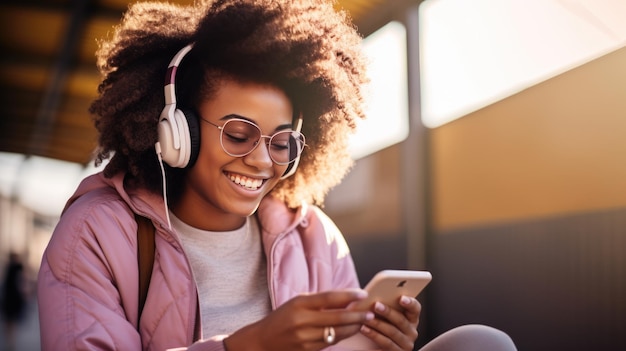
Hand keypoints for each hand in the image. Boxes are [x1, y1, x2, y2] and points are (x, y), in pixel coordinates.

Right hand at [224, 289, 374, 350]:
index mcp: (299, 303)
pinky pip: (330, 342)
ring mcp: (305, 337)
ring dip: (354, 327)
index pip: (329, 297)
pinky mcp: (307, 350)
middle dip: (357, 315)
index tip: (363, 294)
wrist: (262, 341)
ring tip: (365, 321)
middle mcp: (302, 320)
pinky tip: (351, 330)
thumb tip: (347, 299)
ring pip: (337, 332)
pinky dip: (343, 335)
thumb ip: (319, 301)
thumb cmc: (282, 318)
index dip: (349, 295)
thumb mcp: (297, 303)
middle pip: (337, 317)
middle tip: (370, 312)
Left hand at [359, 295, 420, 350]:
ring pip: (392, 332)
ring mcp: (406, 344)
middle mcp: (412, 331)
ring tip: (366, 318)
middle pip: (401, 320)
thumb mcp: (386, 315)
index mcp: (411, 318)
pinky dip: (374, 335)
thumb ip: (386, 304)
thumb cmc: (381, 324)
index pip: (415, 308)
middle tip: (375, 305)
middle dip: (388, 312)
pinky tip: (364, 329)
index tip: (401, 298)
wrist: (377, 346)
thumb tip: (374, 293)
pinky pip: (386, 343)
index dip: (410, 303)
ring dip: (378, 324)